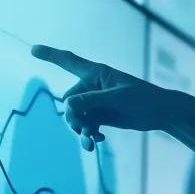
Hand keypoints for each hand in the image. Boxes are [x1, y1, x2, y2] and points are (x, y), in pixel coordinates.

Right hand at [31, 45, 194, 151]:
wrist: (161, 113)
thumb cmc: (143, 98)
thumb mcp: (117, 99)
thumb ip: (92, 101)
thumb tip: (67, 106)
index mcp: (97, 73)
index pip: (69, 61)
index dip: (50, 55)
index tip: (33, 50)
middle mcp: (93, 86)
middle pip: (69, 102)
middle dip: (74, 117)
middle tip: (86, 129)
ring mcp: (96, 102)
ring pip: (76, 117)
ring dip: (80, 130)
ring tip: (90, 143)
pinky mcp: (101, 116)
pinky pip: (85, 125)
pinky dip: (88, 134)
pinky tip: (97, 141)